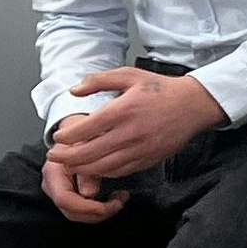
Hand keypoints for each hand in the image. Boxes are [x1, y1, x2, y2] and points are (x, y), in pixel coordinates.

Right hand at [40, 133, 127, 223]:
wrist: (75, 132)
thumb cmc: (80, 137)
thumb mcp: (85, 149)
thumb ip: (87, 170)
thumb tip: (89, 193)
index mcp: (53, 173)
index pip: (64, 199)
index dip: (86, 207)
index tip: (107, 207)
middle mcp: (52, 186)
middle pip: (71, 212)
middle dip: (97, 213)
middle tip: (119, 203)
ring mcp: (59, 193)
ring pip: (78, 215)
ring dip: (100, 212)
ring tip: (119, 199)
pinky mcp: (69, 196)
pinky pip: (82, 210)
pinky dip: (99, 209)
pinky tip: (113, 200)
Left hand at [45, 68, 225, 179]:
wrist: (193, 105)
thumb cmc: (161, 89)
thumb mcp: (129, 75)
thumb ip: (99, 81)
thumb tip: (74, 91)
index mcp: (123, 110)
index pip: (87, 128)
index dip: (67, 136)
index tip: (58, 137)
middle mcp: (130, 132)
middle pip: (90, 152)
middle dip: (67, 157)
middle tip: (53, 156)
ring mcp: (140, 149)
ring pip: (104, 166)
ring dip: (82, 168)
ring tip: (69, 166)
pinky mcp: (149, 159)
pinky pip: (121, 171)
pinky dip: (103, 172)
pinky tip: (94, 169)